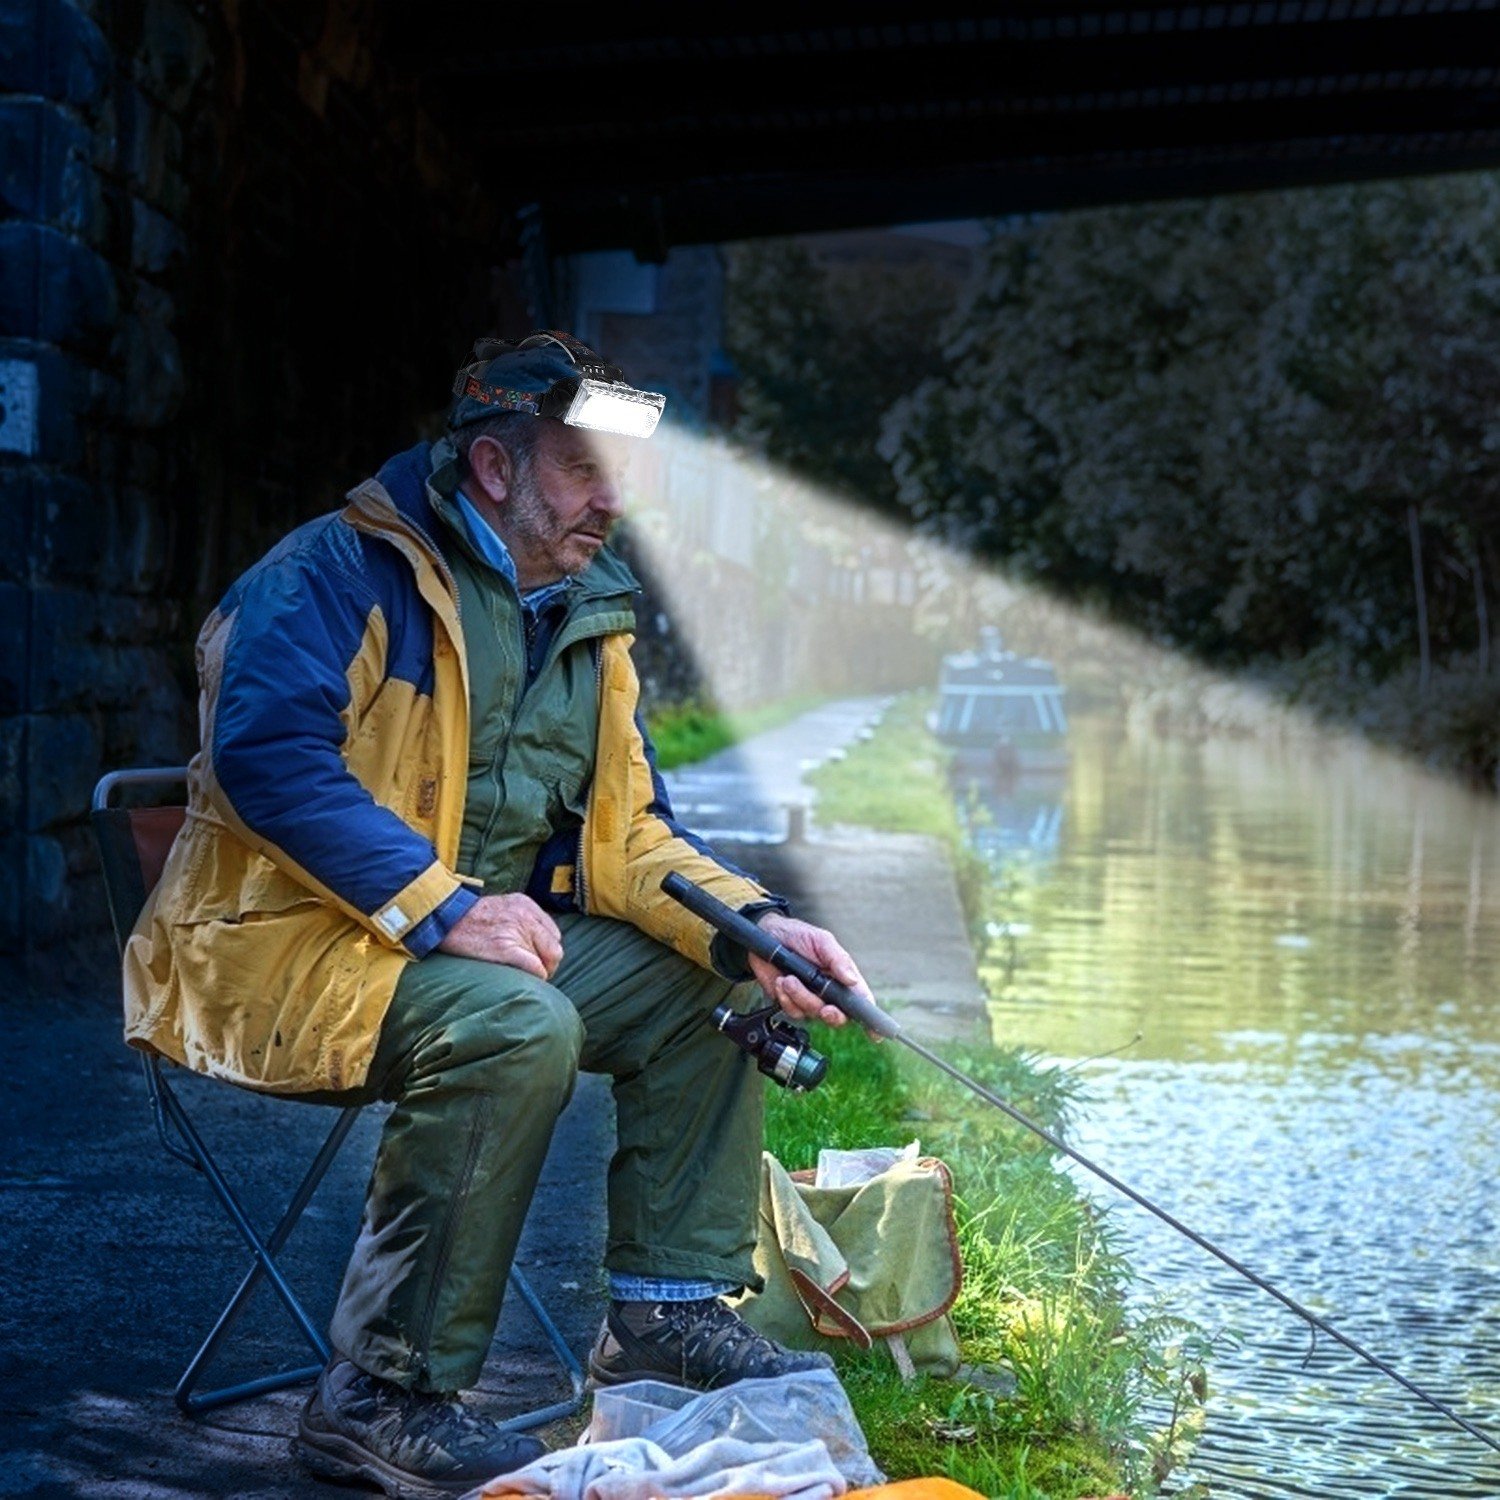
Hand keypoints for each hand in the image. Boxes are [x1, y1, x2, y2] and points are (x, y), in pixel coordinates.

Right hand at [438, 893, 562, 978]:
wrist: (444, 917)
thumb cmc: (468, 917)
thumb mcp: (501, 906)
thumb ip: (522, 919)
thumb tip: (536, 942)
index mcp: (526, 905)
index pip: (554, 934)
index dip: (547, 951)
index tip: (537, 960)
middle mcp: (526, 916)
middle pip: (555, 949)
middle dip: (548, 965)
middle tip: (535, 974)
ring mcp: (516, 932)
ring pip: (546, 961)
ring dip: (539, 972)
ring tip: (523, 976)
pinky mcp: (504, 948)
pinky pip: (535, 968)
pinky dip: (535, 977)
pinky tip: (526, 980)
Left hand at [747, 913, 871, 1027]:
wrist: (766, 936)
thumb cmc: (798, 935)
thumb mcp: (821, 940)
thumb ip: (838, 959)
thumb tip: (852, 979)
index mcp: (842, 977)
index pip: (861, 1000)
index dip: (870, 1019)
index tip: (874, 1032)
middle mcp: (828, 992)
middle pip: (838, 1016)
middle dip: (832, 1014)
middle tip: (825, 1008)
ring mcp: (809, 999)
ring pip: (812, 1013)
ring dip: (800, 996)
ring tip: (789, 978)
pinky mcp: (791, 1002)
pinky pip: (792, 1011)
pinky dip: (785, 997)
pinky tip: (781, 981)